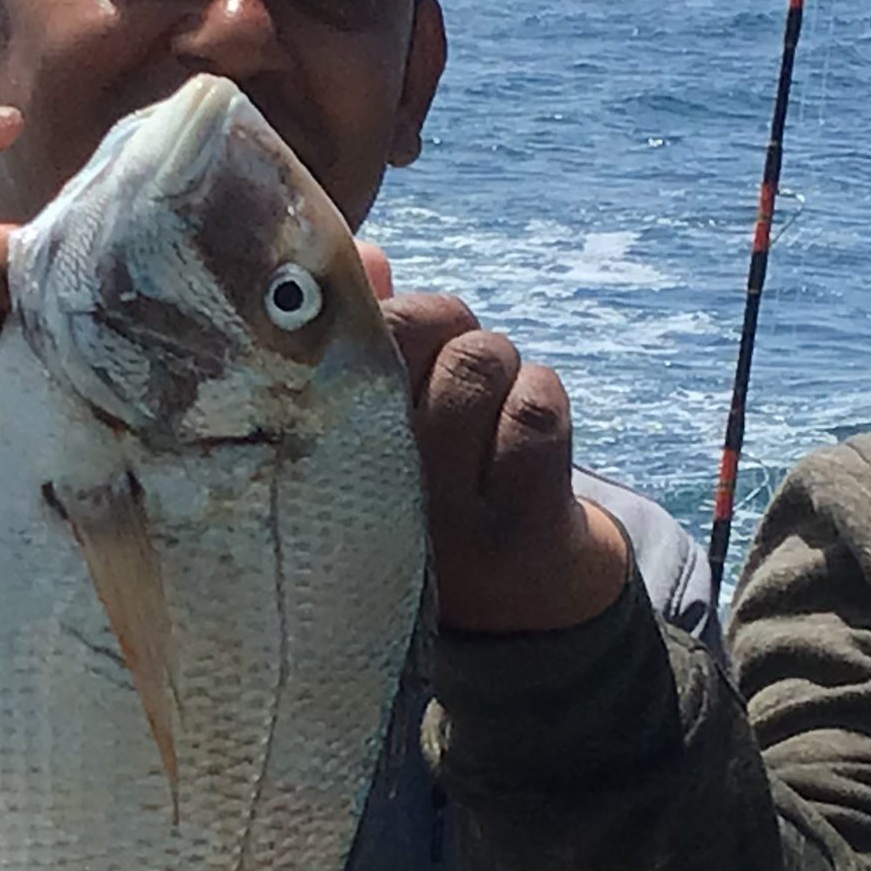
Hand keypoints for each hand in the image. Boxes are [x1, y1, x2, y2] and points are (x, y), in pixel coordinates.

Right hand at [370, 262, 628, 635]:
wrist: (513, 615)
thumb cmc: (435, 491)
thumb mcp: (383, 427)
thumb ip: (370, 341)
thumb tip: (368, 255)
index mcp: (327, 455)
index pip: (338, 340)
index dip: (375, 310)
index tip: (388, 333)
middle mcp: (373, 487)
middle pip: (410, 328)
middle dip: (445, 321)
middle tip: (447, 356)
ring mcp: (446, 514)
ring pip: (480, 360)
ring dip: (500, 361)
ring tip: (488, 397)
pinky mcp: (520, 528)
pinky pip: (535, 408)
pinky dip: (542, 395)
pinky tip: (528, 425)